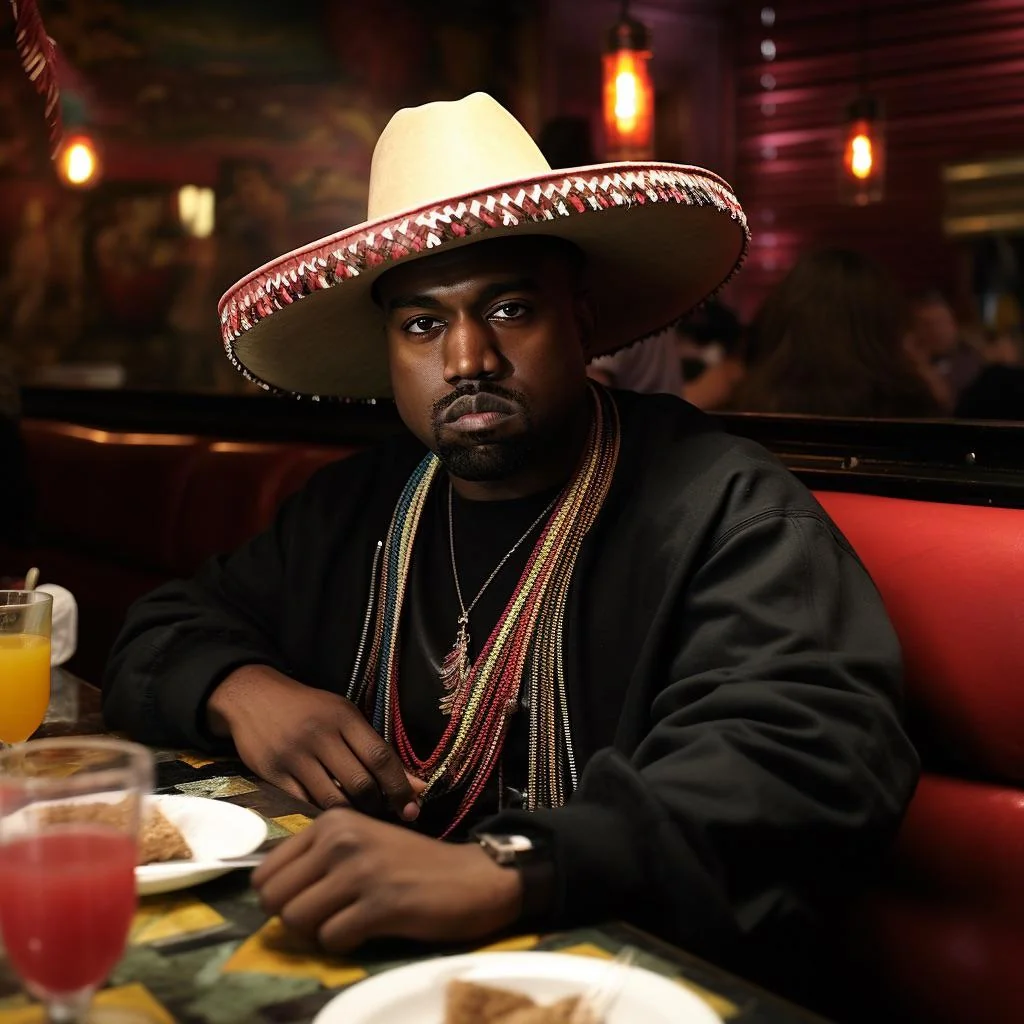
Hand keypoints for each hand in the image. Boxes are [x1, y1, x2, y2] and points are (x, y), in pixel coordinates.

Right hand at [207, 665, 421, 819]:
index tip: (413, 807)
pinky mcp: (272, 774)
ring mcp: (294, 756)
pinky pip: (304, 805)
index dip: (400, 786)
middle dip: (378, 805)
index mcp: (344, 717)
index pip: (380, 756)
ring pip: (333, 799)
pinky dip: (321, 814)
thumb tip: (418, 787)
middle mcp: (320, 735)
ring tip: (359, 815)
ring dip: (352, 814)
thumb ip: (377, 751)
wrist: (254, 698)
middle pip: (360, 782)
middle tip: (384, 813)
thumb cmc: (309, 709)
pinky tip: (330, 816)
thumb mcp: (345, 718)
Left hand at [252, 809, 522, 951]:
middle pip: (273, 898)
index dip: (280, 896)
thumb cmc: (414, 863)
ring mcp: (360, 870)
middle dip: (294, 917)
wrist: (473, 877)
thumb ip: (318, 858)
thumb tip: (271, 891)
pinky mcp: (380, 903)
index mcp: (332, 821)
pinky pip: (331, 939)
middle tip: (327, 917)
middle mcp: (340, 839)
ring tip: (349, 922)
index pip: (265, 870)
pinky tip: (369, 930)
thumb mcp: (361, 842)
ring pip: (296, 920)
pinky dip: (344, 945)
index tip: (309, 900)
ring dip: (318, 932)